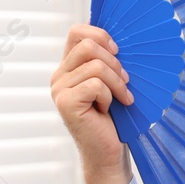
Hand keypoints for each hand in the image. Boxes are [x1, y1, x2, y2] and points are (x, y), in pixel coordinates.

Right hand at [51, 23, 135, 183]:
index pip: (77, 31)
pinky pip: (96, 85)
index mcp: (69, 66)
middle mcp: (59, 75)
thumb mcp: (112, 82)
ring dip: (117, 83)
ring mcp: (59, 89)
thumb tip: (117, 36)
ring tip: (121, 98)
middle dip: (115, 62)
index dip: (100, 34)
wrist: (109, 152)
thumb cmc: (114, 118)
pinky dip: (110, 97)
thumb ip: (108, 59)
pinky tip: (108, 110)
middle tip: (125, 82)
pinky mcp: (65, 102)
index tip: (118, 51)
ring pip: (96, 65)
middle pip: (89, 45)